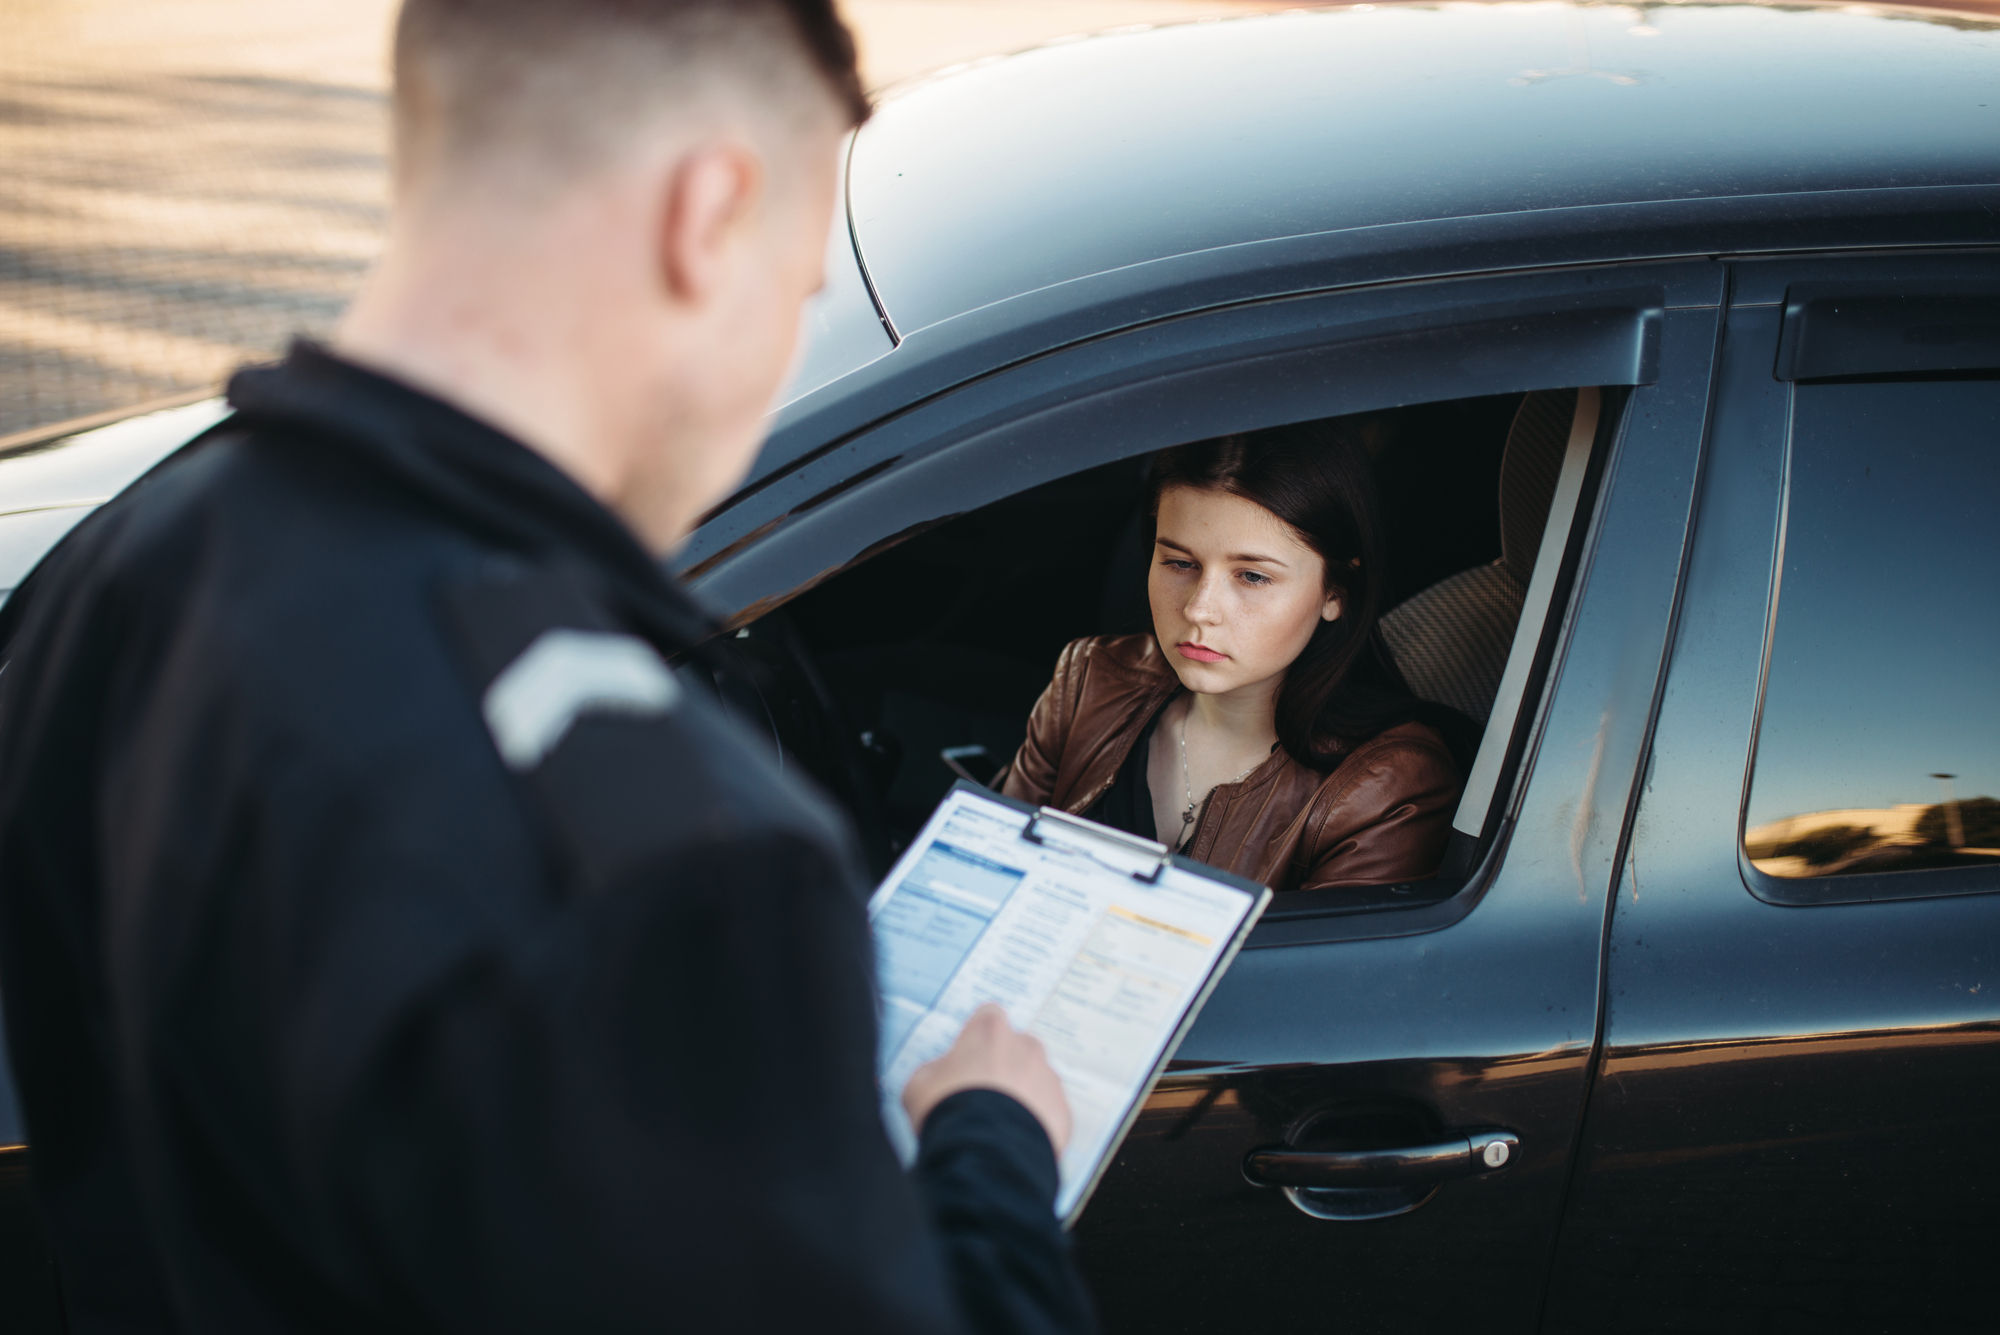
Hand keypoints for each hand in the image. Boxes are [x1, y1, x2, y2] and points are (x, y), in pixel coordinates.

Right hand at [902, 1004, 1072, 1153]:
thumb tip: (943, 1073)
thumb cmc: (949, 1111)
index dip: (977, 1038)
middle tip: (983, 1095)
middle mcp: (1026, 1047)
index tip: (970, 1056)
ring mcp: (1049, 1078)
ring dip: (1022, 1095)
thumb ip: (936, 1069)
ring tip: (999, 1124)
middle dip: (1003, 1066)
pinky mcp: (1063, 1111)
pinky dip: (1037, 1122)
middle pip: (1017, 1048)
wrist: (984, 1154)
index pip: (988, 1017)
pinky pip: (1049, 1112)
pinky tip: (1015, 1139)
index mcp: (990, 1031)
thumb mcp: (919, 1083)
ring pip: (1036, 1080)